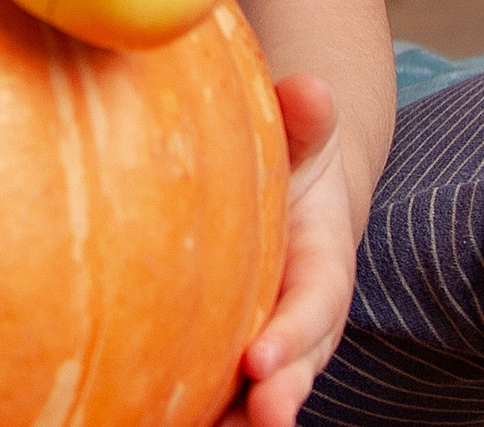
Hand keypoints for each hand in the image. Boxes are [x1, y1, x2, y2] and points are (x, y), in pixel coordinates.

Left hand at [229, 75, 356, 426]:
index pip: (314, 308)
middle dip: (279, 395)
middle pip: (296, 365)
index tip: (259, 361)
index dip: (293, 337)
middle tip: (258, 416)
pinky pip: (224, 388)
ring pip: (263, 392)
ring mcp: (272, 339)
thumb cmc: (293, 157)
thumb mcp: (303, 135)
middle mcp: (303, 318)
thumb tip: (313, 89)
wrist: (290, 191)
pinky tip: (160, 418)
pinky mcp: (237, 350)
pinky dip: (203, 409)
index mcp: (323, 268)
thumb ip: (304, 119)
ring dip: (240, 418)